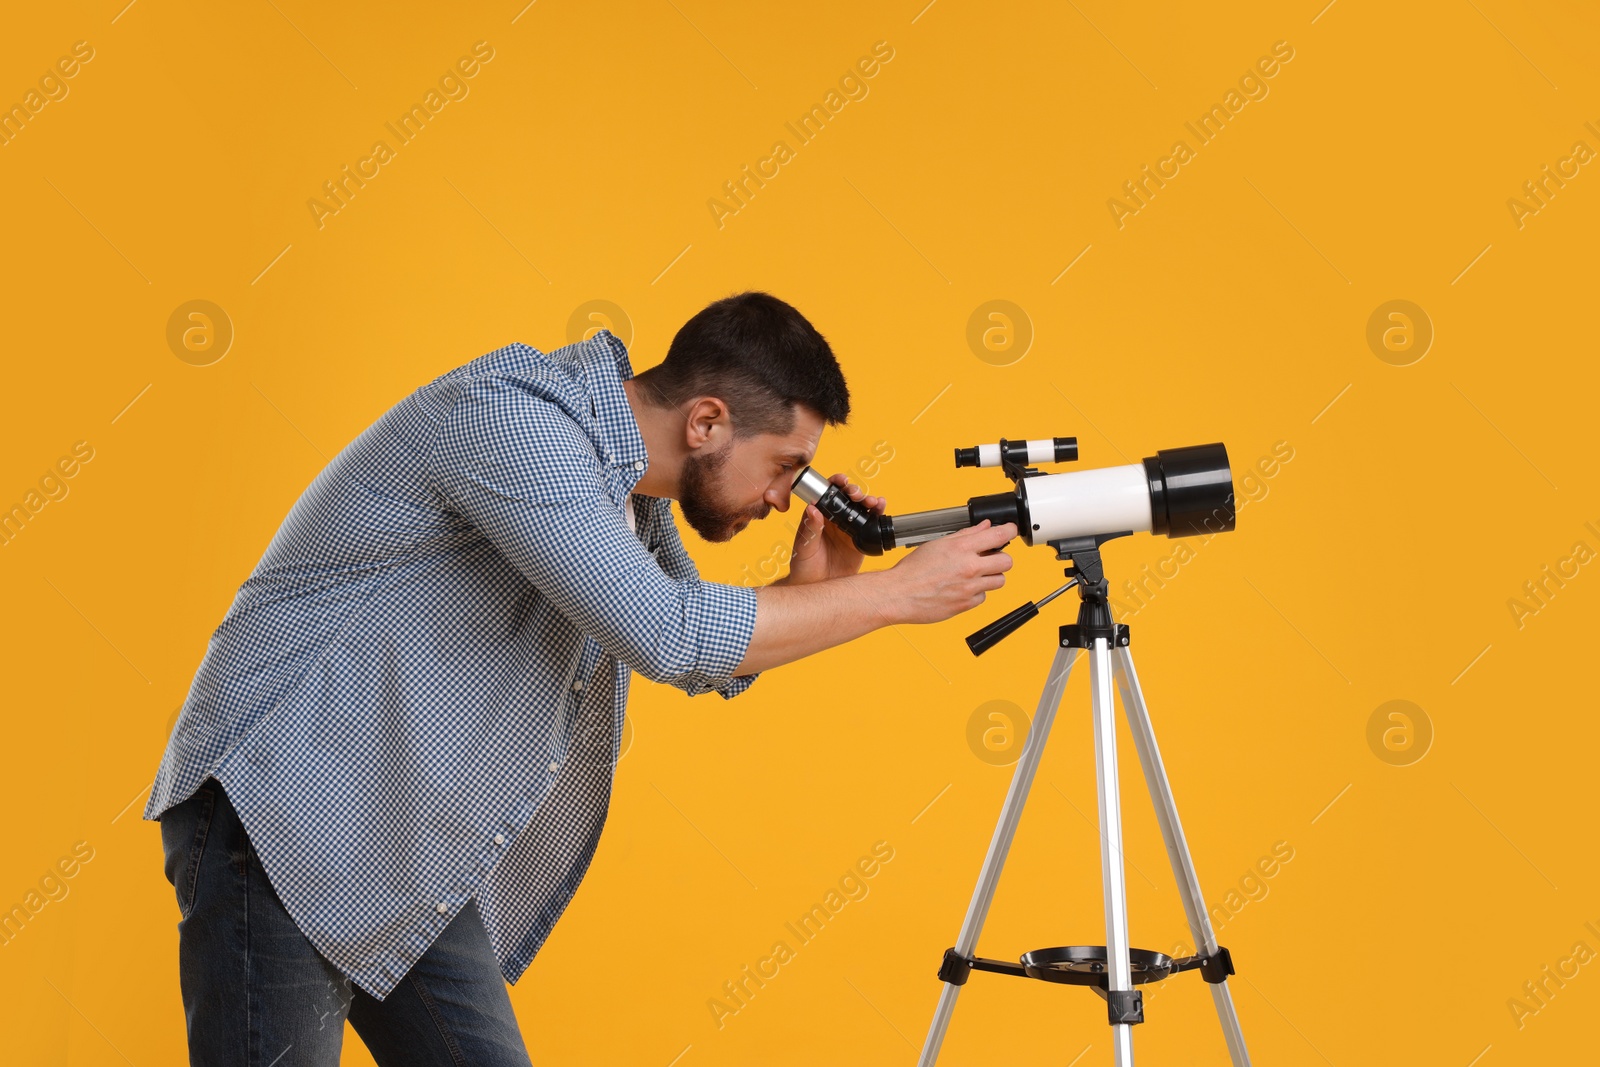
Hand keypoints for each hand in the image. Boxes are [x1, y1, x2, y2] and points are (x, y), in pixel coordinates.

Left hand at [779, 473, 886, 585]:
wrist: (816, 587)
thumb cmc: (803, 566)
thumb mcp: (803, 547)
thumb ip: (809, 529)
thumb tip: (812, 509)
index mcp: (818, 515)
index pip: (827, 492)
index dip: (835, 483)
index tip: (841, 481)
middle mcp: (834, 519)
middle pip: (847, 497)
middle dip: (854, 491)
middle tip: (856, 494)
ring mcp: (849, 529)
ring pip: (861, 508)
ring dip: (868, 500)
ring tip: (872, 502)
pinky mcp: (860, 540)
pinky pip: (871, 524)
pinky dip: (877, 514)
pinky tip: (880, 508)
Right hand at [882, 520, 1016, 623]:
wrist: (899, 594)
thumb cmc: (913, 570)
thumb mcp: (938, 544)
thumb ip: (965, 535)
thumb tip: (984, 527)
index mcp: (961, 548)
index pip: (999, 536)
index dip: (1009, 531)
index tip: (1010, 530)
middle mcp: (969, 567)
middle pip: (1007, 562)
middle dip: (1001, 558)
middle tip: (990, 558)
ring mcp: (969, 587)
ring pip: (999, 581)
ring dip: (991, 577)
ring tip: (975, 575)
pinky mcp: (966, 604)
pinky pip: (983, 597)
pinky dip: (976, 592)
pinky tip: (962, 588)